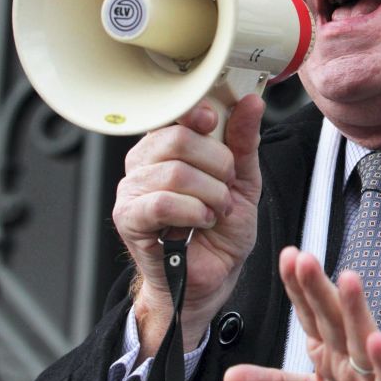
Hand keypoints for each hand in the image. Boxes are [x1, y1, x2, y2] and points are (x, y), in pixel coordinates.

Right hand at [112, 94, 263, 355]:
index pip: (176, 111)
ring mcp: (132, 188)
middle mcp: (144, 161)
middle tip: (226, 188)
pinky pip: (163, 202)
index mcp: (168, 145)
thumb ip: (243, 142)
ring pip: (175, 171)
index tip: (215, 123)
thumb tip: (251, 103)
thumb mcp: (243, 181)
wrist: (210, 278)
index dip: (198, 112)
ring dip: (210, 195)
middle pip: (179, 137)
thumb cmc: (221, 231)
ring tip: (216, 211)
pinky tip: (201, 222)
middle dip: (217, 164)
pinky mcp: (128, 218)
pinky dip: (193, 212)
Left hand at [224, 247, 380, 380]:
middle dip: (319, 288)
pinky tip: (377, 341)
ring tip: (347, 279)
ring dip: (356, 308)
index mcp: (331, 349)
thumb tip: (229, 378)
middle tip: (304, 258)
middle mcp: (352, 355)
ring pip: (363, 337)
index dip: (298, 287)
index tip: (286, 256)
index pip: (311, 313)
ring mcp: (376, 376)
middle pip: (334, 316)